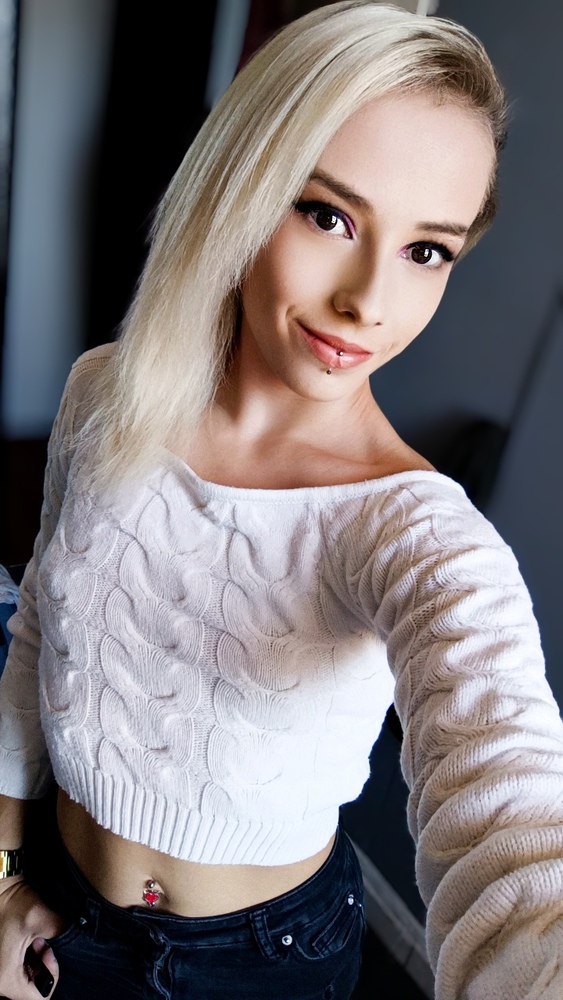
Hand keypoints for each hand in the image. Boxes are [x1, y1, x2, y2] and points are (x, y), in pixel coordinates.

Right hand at [0, 877, 66, 998]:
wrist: (0, 887)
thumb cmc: (14, 902)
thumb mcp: (42, 918)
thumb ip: (64, 932)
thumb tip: (83, 936)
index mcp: (6, 979)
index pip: (38, 998)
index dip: (51, 976)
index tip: (50, 950)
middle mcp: (0, 981)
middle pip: (32, 989)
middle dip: (43, 966)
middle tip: (44, 942)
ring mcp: (0, 972)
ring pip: (27, 979)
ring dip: (36, 961)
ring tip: (36, 938)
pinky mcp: (2, 961)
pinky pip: (20, 969)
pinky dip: (29, 956)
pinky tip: (30, 938)